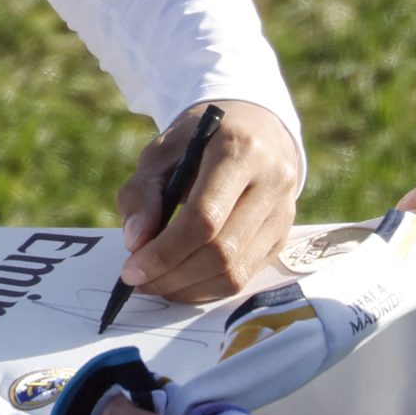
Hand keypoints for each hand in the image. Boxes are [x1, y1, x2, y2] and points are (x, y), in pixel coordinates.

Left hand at [116, 99, 300, 302]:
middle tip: (139, 280)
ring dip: (189, 288)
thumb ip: (142, 192)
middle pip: (221, 251)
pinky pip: (245, 276)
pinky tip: (182, 280)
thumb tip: (136, 241)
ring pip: (236, 272)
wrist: (253, 127)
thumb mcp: (162, 151)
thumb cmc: (200, 140)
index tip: (132, 270)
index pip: (204, 217)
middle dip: (173, 275)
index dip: (165, 252)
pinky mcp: (283, 235)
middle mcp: (271, 180)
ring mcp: (283, 211)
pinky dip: (208, 287)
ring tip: (157, 282)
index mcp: (239, 149)